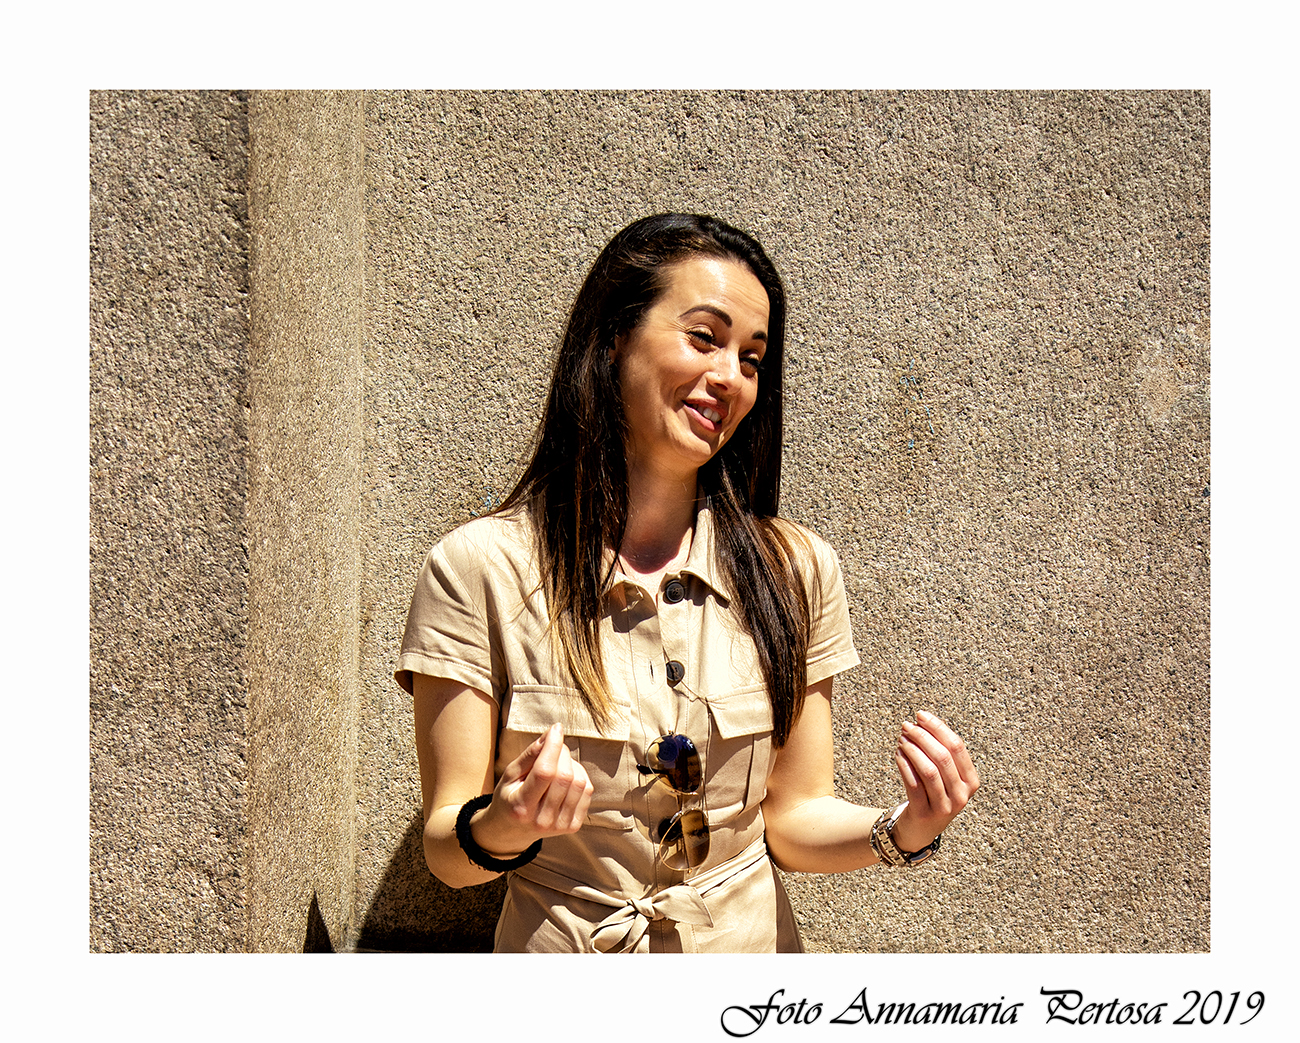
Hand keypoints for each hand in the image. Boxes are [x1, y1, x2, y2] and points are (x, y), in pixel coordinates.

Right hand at [474, 723, 593, 855]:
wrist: (512, 831)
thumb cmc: (509, 797)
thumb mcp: (509, 775)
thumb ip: (529, 755)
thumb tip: (552, 734)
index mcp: (522, 807)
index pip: (544, 773)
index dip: (553, 747)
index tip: (555, 728)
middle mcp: (542, 820)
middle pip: (564, 776)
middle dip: (562, 752)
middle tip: (553, 746)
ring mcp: (560, 825)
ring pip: (579, 782)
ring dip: (572, 763)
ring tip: (558, 763)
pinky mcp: (573, 825)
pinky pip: (587, 791)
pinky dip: (580, 776)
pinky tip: (566, 777)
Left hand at [890, 710, 978, 853]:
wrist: (921, 830)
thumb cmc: (933, 794)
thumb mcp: (946, 776)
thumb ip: (942, 752)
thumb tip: (923, 721)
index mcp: (971, 781)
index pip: (957, 747)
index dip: (938, 728)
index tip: (921, 715)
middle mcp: (961, 795)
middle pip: (942, 757)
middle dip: (922, 736)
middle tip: (907, 726)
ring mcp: (944, 807)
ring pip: (928, 770)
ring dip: (912, 749)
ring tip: (901, 738)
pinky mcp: (924, 814)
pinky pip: (913, 784)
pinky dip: (904, 765)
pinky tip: (898, 753)